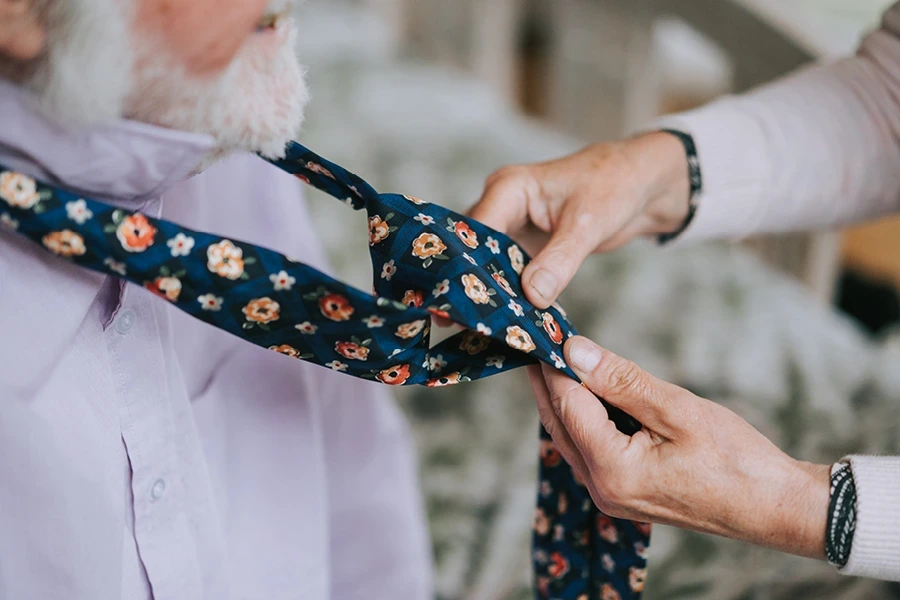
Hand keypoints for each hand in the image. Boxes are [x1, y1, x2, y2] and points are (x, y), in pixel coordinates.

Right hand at [470, 132, 691, 307]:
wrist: (640, 185)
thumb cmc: (615, 185)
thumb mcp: (588, 224)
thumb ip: (560, 260)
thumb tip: (532, 296)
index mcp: (509, 188)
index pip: (475, 231)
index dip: (465, 265)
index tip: (460, 300)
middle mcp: (502, 206)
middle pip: (473, 249)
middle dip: (468, 283)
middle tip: (455, 320)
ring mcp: (511, 228)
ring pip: (486, 264)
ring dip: (486, 292)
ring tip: (471, 326)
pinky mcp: (523, 247)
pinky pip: (506, 273)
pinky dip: (507, 294)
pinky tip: (503, 320)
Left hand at [529, 336, 831, 559]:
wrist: (772, 507)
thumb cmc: (736, 459)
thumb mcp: (677, 408)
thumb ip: (621, 380)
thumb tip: (574, 351)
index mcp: (612, 470)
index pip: (568, 406)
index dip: (554, 366)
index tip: (546, 331)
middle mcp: (601, 489)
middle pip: (559, 423)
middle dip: (548, 381)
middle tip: (539, 339)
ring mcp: (609, 495)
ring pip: (570, 437)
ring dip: (563, 398)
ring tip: (557, 358)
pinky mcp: (621, 492)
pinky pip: (588, 449)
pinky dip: (583, 418)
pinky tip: (585, 393)